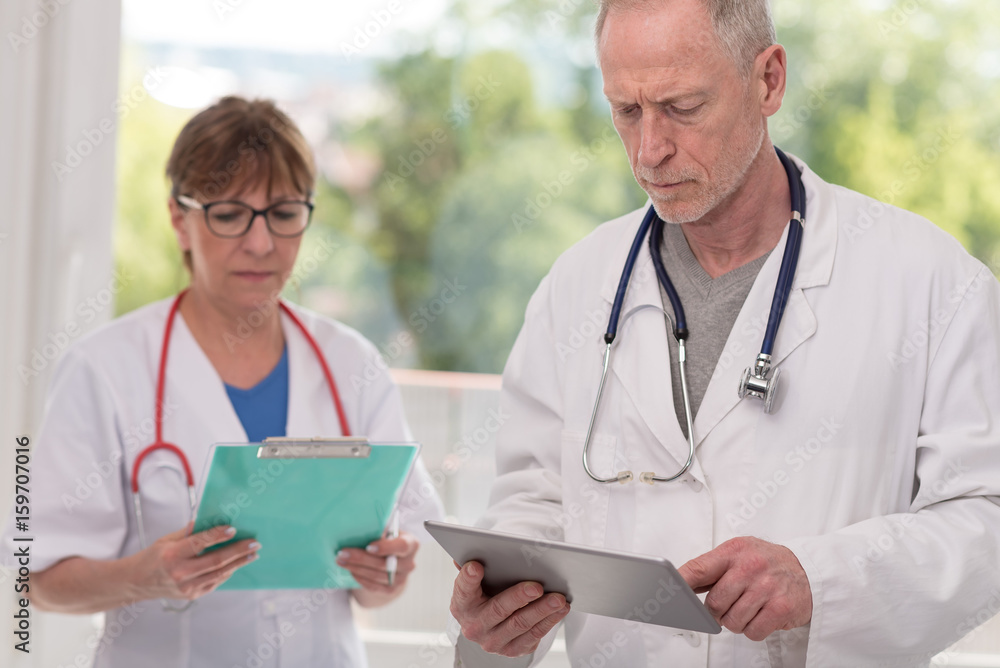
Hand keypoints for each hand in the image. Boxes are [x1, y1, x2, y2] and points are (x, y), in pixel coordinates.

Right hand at [127, 522, 259, 601]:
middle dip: (238, 551)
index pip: (200, 543)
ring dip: (238, 563)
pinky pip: (214, 582)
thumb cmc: (152, 557)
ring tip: (252, 554)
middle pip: (215, 560)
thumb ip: (189, 532)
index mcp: (172, 555)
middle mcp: (179, 572)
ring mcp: (186, 587)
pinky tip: (237, 564)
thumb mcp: (167, 539)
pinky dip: (227, 572)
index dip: (218, 535)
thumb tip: (211, 519)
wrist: (137, 582)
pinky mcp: (191, 595)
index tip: (233, 529)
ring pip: (219, 573)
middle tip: (254, 543)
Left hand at [336, 531, 418, 600]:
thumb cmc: (388, 542)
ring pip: (375, 575)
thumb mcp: (388, 533)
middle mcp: (409, 563)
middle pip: (384, 563)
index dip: (385, 547)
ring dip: (355, 568)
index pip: (401, 546)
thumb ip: (380, 531)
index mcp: (411, 544)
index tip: (368, 546)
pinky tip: (350, 570)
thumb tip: (359, 528)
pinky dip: (360, 578)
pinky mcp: (391, 590)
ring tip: (341, 560)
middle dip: (360, 558)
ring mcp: (401, 579)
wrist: (394, 565)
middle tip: (342, 552)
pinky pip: (373, 586)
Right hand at [450, 560, 569, 656]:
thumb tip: (472, 554)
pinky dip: (549, 621)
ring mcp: (493, 641)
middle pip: (499, 609)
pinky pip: (534, 635)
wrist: (489, 627)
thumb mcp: (476, 584)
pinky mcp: (512, 650)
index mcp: (462, 604)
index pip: (463, 588)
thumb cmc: (485, 596)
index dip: (468, 578)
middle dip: (519, 597)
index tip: (477, 566)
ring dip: (542, 610)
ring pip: (521, 624)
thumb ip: (473, 569)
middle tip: (537, 587)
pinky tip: (560, 609)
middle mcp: (474, 626)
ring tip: (558, 598)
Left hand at [678, 536, 811, 640]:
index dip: (680, 584)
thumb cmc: (767, 562)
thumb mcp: (740, 553)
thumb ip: (712, 568)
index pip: (698, 568)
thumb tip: (681, 585)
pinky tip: (761, 615)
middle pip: (714, 603)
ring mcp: (767, 587)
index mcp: (734, 551)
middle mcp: (750, 566)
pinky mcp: (782, 608)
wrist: (808, 570)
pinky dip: (753, 629)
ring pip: (732, 621)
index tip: (666, 593)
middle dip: (716, 611)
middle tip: (727, 606)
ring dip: (736, 621)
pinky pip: (752, 632)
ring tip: (747, 608)